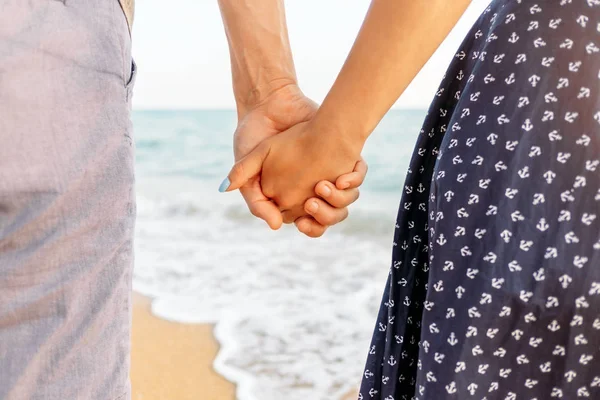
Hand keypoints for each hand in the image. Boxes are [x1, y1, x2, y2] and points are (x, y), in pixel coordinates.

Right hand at [228, 84, 366, 234]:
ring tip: (324, 186)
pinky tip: (343, 177)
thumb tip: (275, 227)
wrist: (270, 103)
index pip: (307, 222)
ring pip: (344, 201)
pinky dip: (353, 180)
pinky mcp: (339, 157)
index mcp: (289, 195)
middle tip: (312, 203)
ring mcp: (326, 172)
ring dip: (340, 200)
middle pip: (329, 216)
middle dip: (325, 215)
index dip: (309, 226)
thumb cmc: (254, 135)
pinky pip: (356, 177)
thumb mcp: (248, 169)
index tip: (303, 222)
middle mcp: (310, 187)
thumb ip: (255, 199)